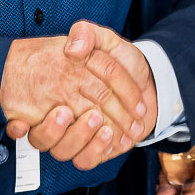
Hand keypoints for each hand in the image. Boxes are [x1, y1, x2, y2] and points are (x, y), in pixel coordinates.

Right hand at [0, 21, 155, 170]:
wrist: (151, 78)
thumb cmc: (122, 60)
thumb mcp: (103, 39)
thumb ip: (86, 34)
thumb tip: (72, 49)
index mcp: (56, 89)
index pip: (43, 104)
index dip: (46, 111)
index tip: (64, 104)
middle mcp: (62, 113)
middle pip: (50, 133)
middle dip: (67, 127)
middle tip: (92, 115)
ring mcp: (76, 132)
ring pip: (64, 150)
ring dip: (82, 139)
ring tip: (103, 125)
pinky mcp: (92, 147)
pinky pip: (84, 160)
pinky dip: (97, 150)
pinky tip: (111, 137)